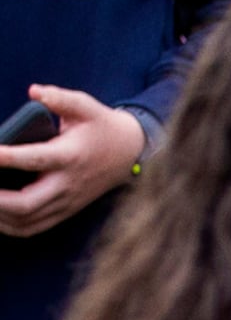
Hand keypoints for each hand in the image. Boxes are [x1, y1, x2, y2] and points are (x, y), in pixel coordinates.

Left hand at [0, 88, 147, 237]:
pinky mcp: (65, 211)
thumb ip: (60, 98)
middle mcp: (68, 183)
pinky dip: (7, 226)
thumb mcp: (87, 106)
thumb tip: (33, 91)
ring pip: (26, 220)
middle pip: (27, 203)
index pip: (36, 160)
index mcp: (71, 156)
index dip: (7, 158)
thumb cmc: (100, 126)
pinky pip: (31, 227)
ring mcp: (66, 202)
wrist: (130, 153)